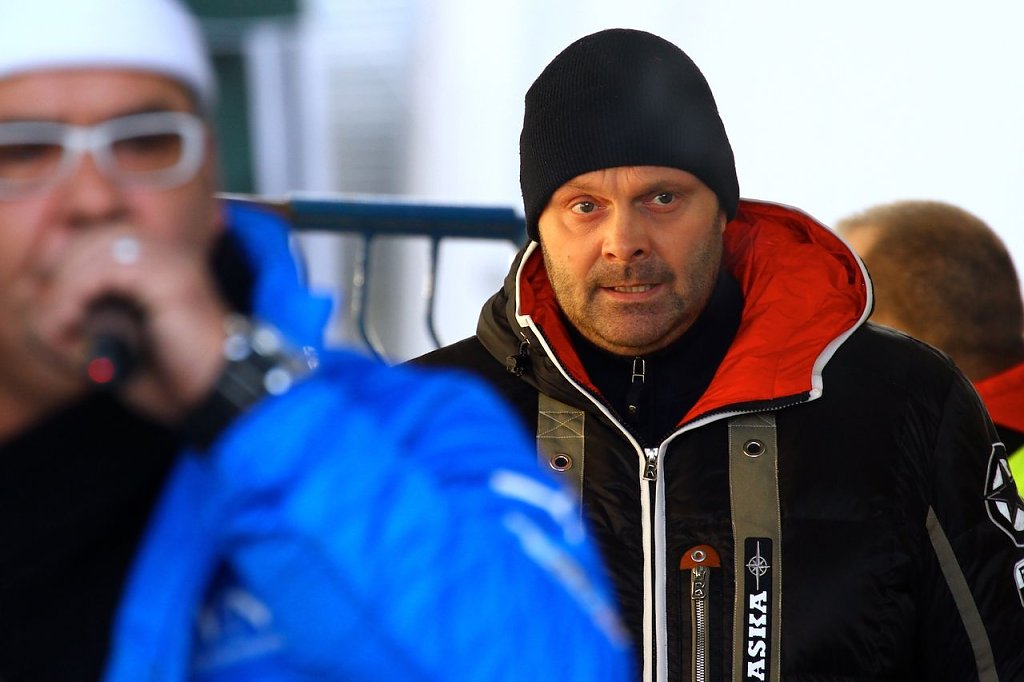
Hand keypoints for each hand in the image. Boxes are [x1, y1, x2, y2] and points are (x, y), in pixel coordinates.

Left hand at [29, 225, 228, 422]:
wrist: (219, 395)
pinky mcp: (168, 274)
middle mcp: (163, 249)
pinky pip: (99, 269)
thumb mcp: (114, 343)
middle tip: (54, 333)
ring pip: (85, 249)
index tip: (54, 323)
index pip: (84, 239)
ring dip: (59, 295)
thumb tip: (39, 299)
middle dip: (53, 285)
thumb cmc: (175, 377)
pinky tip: (74, 329)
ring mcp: (168, 257)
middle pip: (80, 239)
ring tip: (63, 334)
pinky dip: (72, 299)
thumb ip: (83, 313)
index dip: (57, 276)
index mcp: (154, 259)